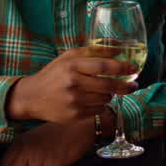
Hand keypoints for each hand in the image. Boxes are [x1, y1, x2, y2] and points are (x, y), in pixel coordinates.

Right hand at [5, 47, 137, 123]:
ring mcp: (73, 102)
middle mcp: (73, 84)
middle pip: (108, 85)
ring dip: (110, 95)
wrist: (31, 97)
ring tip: (105, 91)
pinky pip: (98, 110)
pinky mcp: (74, 116)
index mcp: (72, 66)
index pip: (103, 66)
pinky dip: (101, 105)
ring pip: (105, 99)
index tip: (134, 69)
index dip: (122, 68)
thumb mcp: (69, 57)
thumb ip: (93, 51)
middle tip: (134, 85)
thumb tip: (119, 49)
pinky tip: (93, 100)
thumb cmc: (53, 74)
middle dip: (125, 86)